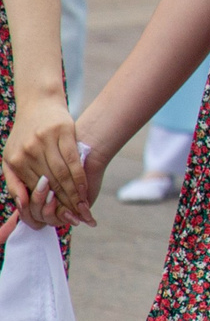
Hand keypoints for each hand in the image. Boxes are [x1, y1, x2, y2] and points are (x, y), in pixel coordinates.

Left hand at [2, 93, 83, 236]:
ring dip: (73, 194)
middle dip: (63, 204)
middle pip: (50, 184)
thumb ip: (15, 180)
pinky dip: (80, 177)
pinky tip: (85, 189)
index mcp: (14, 160)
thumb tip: (23, 203)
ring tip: (82, 208)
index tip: (58, 218)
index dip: (47, 205)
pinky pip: (74, 161)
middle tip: (74, 218)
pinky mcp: (63, 133)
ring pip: (63, 175)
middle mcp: (28, 152)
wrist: (39, 102)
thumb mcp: (11, 156)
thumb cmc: (26, 134)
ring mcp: (45, 142)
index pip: (34, 188)